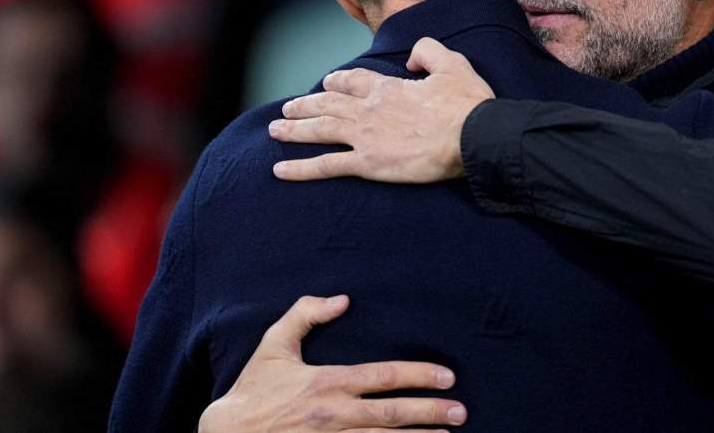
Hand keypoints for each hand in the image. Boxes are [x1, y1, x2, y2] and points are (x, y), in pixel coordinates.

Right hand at [198, 295, 466, 431]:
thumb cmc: (251, 390)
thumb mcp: (273, 345)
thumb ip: (305, 314)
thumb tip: (341, 299)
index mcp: (326, 383)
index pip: (384, 377)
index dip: (419, 375)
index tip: (447, 376)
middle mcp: (334, 415)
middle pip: (393, 414)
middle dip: (431, 412)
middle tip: (462, 411)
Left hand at [270, 37, 493, 182]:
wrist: (473, 139)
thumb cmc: (467, 106)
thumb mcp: (453, 64)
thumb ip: (428, 51)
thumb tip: (411, 58)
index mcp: (388, 88)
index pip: (353, 81)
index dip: (337, 82)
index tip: (327, 84)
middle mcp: (369, 110)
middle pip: (327, 104)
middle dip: (304, 105)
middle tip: (287, 109)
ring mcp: (365, 137)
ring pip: (319, 130)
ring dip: (294, 130)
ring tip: (274, 131)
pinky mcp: (367, 164)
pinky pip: (326, 166)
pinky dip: (300, 169)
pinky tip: (280, 171)